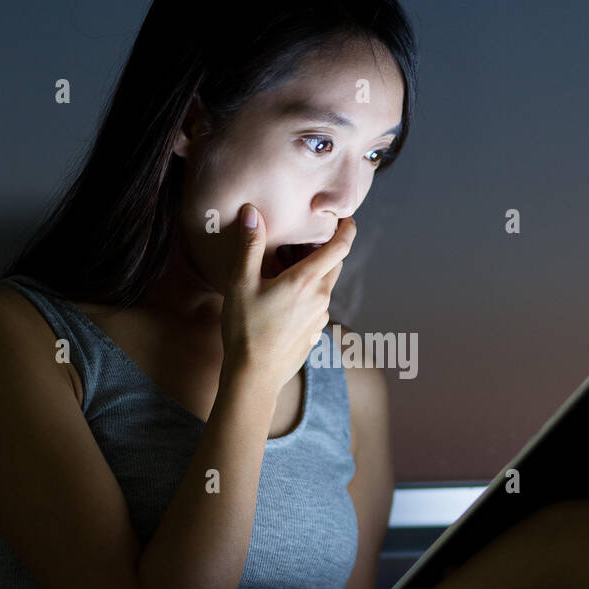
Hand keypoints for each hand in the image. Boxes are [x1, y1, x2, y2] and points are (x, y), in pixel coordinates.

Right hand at [220, 205, 355, 392]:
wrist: (254, 376)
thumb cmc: (245, 328)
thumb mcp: (241, 282)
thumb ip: (250, 245)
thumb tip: (251, 212)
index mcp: (306, 281)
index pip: (339, 247)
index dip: (346, 229)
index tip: (346, 218)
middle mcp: (321, 298)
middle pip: (334, 264)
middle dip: (326, 249)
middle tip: (306, 240)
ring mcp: (320, 318)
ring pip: (324, 286)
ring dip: (313, 274)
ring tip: (286, 271)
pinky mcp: (315, 333)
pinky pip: (317, 306)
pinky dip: (307, 295)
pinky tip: (283, 300)